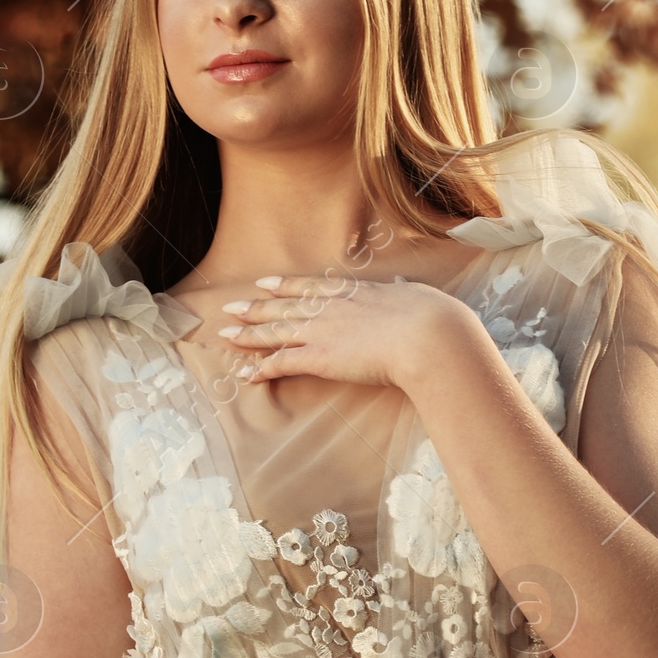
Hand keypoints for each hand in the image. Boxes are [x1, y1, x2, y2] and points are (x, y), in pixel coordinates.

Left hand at [213, 273, 480, 394]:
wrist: (427, 335)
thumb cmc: (431, 316)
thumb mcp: (415, 295)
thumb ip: (403, 292)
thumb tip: (406, 287)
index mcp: (353, 291)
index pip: (309, 286)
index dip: (284, 285)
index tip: (265, 283)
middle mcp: (331, 308)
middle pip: (283, 307)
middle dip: (255, 308)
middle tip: (231, 307)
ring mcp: (322, 332)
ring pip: (275, 333)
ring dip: (248, 336)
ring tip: (226, 336)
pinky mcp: (320, 358)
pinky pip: (282, 363)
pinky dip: (262, 369)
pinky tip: (247, 375)